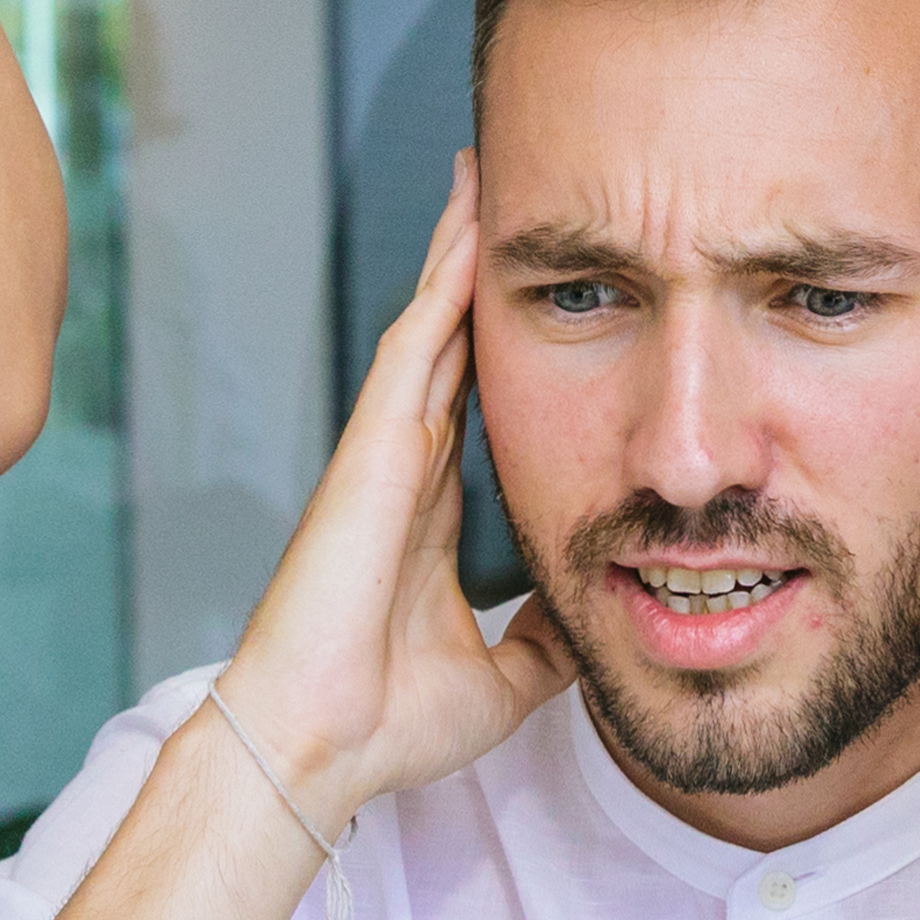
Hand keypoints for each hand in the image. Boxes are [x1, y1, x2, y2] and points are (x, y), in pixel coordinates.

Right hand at [205, 168, 578, 827]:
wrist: (321, 743)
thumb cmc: (387, 722)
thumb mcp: (504, 681)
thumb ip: (544, 645)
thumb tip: (597, 628)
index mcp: (430, 511)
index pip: (479, 401)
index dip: (503, 341)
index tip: (542, 295)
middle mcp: (407, 465)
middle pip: (454, 340)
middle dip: (476, 271)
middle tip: (512, 195)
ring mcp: (387, 447)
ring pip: (434, 321)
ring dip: (459, 249)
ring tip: (487, 175)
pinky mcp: (374, 442)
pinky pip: (418, 338)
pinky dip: (444, 278)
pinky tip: (469, 219)